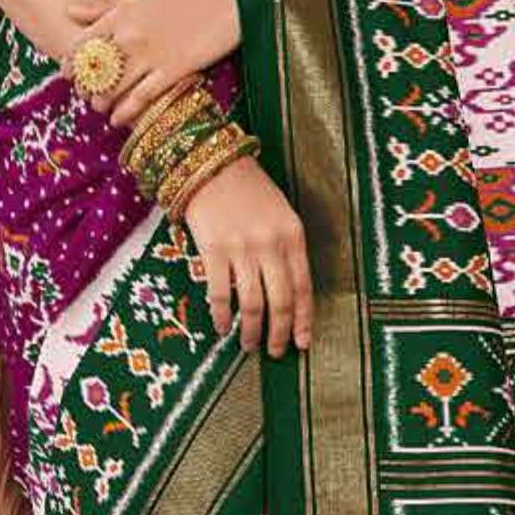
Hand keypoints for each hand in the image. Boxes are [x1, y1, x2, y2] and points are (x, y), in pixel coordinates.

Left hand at [60, 0, 241, 132]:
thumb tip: (71, 10)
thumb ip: (105, 5)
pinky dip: (125, 113)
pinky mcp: (173, 71)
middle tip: (85, 94)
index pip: (81, 44)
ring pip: (113, 89)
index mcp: (120, 14)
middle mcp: (130, 36)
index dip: (69, 63)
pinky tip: (118, 120)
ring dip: (101, 103)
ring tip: (100, 108)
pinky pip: (141, 98)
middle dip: (84, 87)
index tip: (67, 73)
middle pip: (93, 71)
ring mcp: (151, 55)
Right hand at [177, 154, 314, 355]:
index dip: (304, 319)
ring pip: (252, 303)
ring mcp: (241, 248)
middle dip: (280, 332)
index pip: (304, 287)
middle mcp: (271, 244)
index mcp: (293, 235)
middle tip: (277, 351)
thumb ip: (286, 249)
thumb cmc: (248, 189)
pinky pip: (219, 293)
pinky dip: (222, 315)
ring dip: (251, 331)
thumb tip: (288, 294)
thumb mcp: (280, 214)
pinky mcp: (213, 250)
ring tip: (249, 346)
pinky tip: (222, 327)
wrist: (210, 163)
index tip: (304, 343)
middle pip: (280, 301)